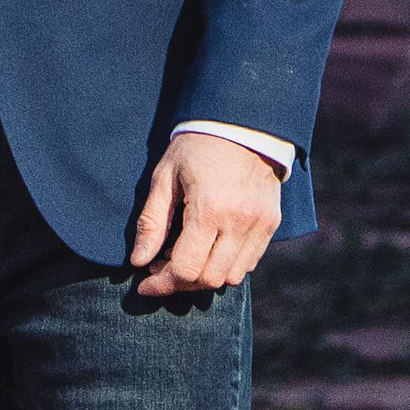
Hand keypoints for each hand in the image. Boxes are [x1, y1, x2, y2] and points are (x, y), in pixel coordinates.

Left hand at [125, 136, 281, 308]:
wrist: (242, 124)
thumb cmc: (196, 147)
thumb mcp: (164, 178)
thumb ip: (152, 222)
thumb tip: (139, 262)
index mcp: (209, 209)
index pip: (186, 268)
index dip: (162, 284)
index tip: (144, 285)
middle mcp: (239, 222)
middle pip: (209, 279)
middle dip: (180, 284)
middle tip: (160, 270)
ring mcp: (259, 224)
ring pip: (232, 277)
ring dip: (204, 278)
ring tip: (184, 261)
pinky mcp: (271, 223)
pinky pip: (249, 263)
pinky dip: (227, 267)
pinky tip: (208, 252)